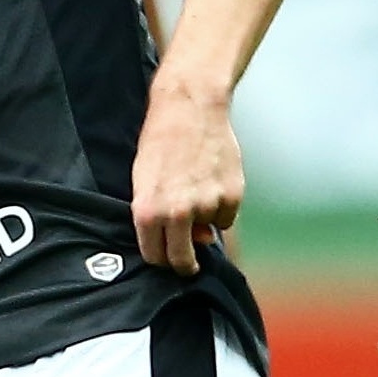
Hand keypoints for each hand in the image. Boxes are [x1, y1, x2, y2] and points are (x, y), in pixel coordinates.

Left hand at [131, 71, 241, 276]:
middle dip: (184, 266)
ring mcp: (207, 205)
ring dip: (203, 223)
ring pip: (209, 234)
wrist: (189, 110)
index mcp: (149, 212)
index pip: (156, 257)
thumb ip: (159, 216)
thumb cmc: (159, 144)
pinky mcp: (232, 196)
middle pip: (182, 260)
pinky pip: (227, 218)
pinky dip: (222, 209)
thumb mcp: (144, 182)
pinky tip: (212, 185)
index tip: (167, 260)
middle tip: (188, 265)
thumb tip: (194, 240)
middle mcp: (178, 213)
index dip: (161, 260)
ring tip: (195, 192)